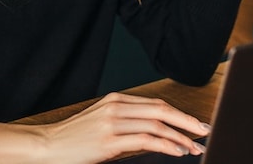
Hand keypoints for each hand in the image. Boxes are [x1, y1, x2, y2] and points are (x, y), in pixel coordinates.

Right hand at [0, 92, 209, 163]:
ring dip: (181, 137)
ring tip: (195, 147)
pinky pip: (145, 139)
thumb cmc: (74, 142)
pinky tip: (177, 151)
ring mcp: (112, 122)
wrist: (45, 148)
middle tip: (206, 132)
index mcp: (116, 100)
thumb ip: (130, 127)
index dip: (181, 115)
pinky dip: (166, 145)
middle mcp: (116, 106)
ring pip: (157, 124)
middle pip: (162, 110)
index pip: (157, 104)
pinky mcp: (108, 139)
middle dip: (188, 122)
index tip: (197, 125)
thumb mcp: (104, 127)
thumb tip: (159, 137)